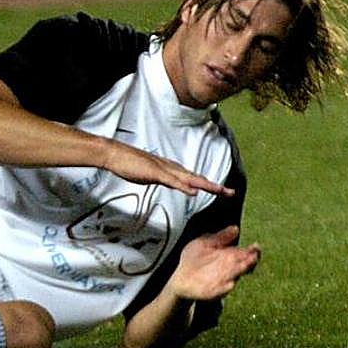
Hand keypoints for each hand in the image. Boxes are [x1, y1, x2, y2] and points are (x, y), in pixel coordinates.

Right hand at [103, 141, 233, 196]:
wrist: (116, 155)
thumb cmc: (131, 164)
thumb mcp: (152, 176)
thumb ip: (165, 180)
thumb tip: (175, 184)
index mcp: (171, 170)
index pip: (194, 179)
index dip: (209, 185)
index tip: (222, 191)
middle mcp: (172, 168)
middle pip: (197, 178)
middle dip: (215, 186)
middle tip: (231, 192)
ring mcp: (164, 170)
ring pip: (189, 179)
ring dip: (205, 185)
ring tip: (220, 191)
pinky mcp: (155, 172)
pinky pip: (172, 181)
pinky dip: (184, 186)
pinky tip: (193, 192)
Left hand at [169, 226, 259, 299]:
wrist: (180, 278)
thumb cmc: (193, 259)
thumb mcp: (204, 243)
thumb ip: (219, 237)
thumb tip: (235, 228)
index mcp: (228, 256)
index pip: (245, 253)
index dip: (252, 251)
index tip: (256, 246)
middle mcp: (229, 269)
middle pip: (244, 265)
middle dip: (249, 261)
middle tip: (253, 256)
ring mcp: (223, 281)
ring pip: (235, 276)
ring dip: (240, 272)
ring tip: (244, 266)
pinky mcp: (214, 292)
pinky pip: (222, 291)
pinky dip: (225, 288)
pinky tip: (229, 284)